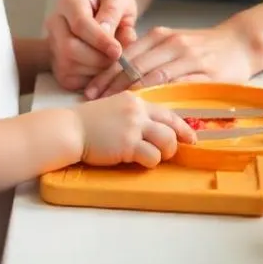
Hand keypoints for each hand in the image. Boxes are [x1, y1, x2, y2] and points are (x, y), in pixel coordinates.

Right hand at [45, 0, 138, 91]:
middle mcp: (55, 22)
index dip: (99, 40)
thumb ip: (113, 13)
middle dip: (97, 58)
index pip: (79, 24)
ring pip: (68, 66)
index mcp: (69, 2)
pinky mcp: (57, 65)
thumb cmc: (114, 5)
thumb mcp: (120, 0)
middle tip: (118, 58)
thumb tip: (106, 35)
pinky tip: (101, 68)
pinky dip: (90, 79)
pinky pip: (69, 79)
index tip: (117, 50)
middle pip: (68, 48)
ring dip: (96, 70)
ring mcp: (53, 45)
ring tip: (111, 60)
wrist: (107, 14)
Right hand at [73, 92, 195, 168]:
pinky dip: (149, 162)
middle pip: (171, 127)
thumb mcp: (114, 108)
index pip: (167, 112)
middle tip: (168, 153)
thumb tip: (154, 130)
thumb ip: (133, 115)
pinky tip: (137, 161)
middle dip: (175, 143)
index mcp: (135, 101)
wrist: (71, 129)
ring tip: (151, 157)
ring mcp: (133, 127)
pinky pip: (152, 157)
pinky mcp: (128, 145)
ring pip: (167, 142)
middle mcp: (137, 111)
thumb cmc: (89, 122)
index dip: (182, 127)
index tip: (191, 137)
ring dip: (163, 154)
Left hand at [85, 20, 256, 98]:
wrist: (240, 43)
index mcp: (160, 36)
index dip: (106, 74)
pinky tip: (148, 111)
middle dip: (111, 86)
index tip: (90, 91)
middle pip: (134, 66)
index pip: (125, 56)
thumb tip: (117, 74)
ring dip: (132, 94)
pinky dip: (162, 98)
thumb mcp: (172, 43)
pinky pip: (179, 87)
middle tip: (94, 103)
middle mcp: (171, 43)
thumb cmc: (202, 47)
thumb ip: (149, 55)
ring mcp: (189, 57)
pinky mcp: (206, 73)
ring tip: (115, 110)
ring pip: (154, 77)